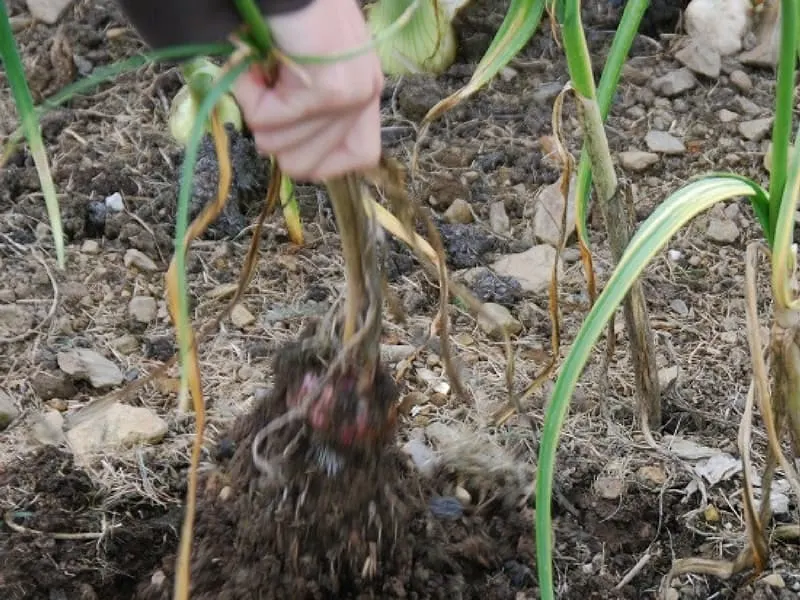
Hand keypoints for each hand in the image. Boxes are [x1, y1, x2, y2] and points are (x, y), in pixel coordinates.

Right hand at [232, 0, 383, 181]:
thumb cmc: (288, 12)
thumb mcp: (309, 68)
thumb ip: (311, 109)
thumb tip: (281, 146)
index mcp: (365, 91)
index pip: (361, 157)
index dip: (319, 159)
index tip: (292, 132)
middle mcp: (366, 96)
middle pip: (306, 166)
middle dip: (272, 135)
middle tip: (266, 92)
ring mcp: (350, 96)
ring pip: (279, 146)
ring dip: (255, 108)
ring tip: (259, 70)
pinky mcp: (327, 92)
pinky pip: (267, 120)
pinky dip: (246, 93)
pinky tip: (252, 63)